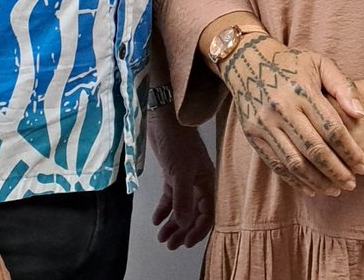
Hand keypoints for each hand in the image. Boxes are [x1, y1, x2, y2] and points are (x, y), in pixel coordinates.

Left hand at [146, 106, 214, 248]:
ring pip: (181, 207)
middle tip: (169, 245)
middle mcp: (198, 183)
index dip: (198, 230)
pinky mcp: (172, 174)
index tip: (185, 243)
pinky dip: (164, 209)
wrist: (164, 118)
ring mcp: (185, 179)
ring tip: (161, 237)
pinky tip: (156, 220)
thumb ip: (183, 199)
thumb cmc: (177, 142)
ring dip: (172, 223)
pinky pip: (170, 197)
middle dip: (183, 231)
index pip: (208, 213)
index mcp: (207, 182)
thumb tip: (186, 225)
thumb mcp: (181, 172)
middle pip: (194, 214)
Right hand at [220, 36, 363, 196]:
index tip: (363, 166)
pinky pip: (276, 164)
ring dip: (318, 181)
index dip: (350, 151)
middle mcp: (282, 108)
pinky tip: (311, 187)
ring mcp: (265, 123)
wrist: (247, 60)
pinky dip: (295, 180)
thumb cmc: (291, 63)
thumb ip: (343, 86)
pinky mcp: (253, 134)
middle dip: (337, 171)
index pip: (331, 128)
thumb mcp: (319, 63)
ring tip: (335, 190)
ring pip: (295, 162)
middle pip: (314, 150)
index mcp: (301, 90)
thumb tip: (361, 115)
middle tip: (352, 184)